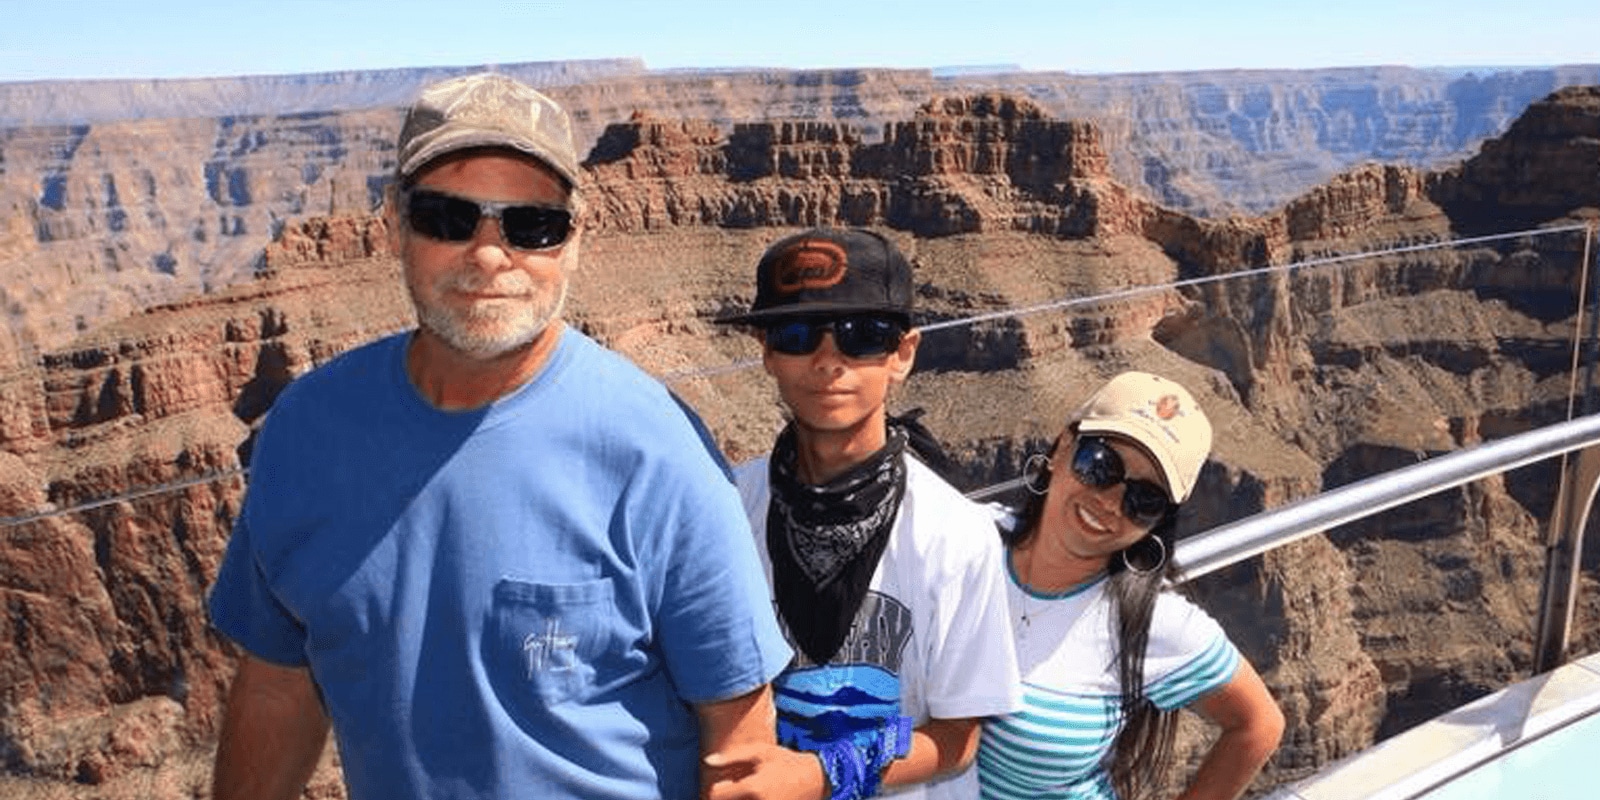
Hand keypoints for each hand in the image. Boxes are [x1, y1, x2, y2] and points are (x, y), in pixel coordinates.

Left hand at [704, 742, 826, 799]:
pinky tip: (757, 798)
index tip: (730, 783)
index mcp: (752, 789)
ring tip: (749, 794)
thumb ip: (733, 756)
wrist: (816, 779)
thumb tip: (707, 761)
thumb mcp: (761, 752)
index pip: (716, 795)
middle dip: (727, 799)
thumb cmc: (786, 762)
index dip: (719, 789)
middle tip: (738, 791)